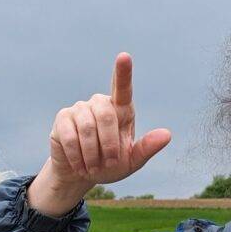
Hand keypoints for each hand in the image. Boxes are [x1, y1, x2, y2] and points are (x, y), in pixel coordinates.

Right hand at [28, 53, 171, 215]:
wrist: (80, 174)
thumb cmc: (109, 165)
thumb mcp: (131, 162)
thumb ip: (146, 148)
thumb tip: (167, 135)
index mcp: (121, 109)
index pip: (123, 88)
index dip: (123, 72)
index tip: (124, 57)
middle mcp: (100, 103)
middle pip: (106, 115)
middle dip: (108, 144)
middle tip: (108, 164)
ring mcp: (80, 109)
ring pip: (87, 128)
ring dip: (92, 154)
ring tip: (92, 168)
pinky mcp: (63, 118)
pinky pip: (70, 137)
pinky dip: (76, 156)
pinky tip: (79, 166)